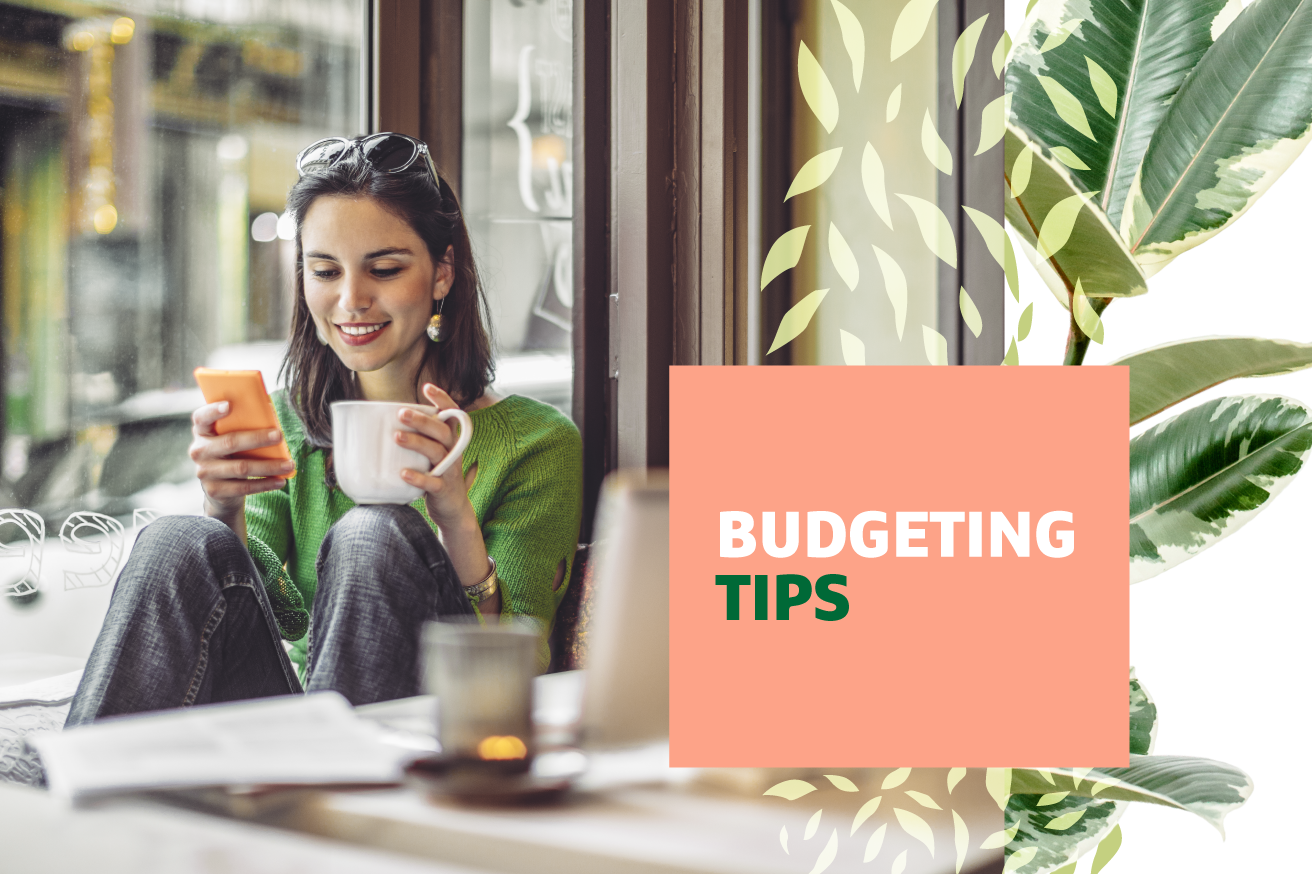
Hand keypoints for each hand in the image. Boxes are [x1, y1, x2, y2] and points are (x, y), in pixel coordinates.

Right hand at [190, 401, 294, 522]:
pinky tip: (280, 480)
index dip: (213, 410)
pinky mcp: (215, 490)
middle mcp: (199, 451)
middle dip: (257, 439)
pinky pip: (244, 487)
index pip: (201, 417)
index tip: (229, 405)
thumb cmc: (232, 454)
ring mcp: (205, 472)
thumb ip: (243, 424)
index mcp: (202, 431)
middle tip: (279, 436)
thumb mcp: (231, 437)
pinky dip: (265, 484)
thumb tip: (269, 409)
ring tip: (289, 464)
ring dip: (269, 466)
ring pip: (241, 467)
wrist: (220, 489)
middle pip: (230, 442)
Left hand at [397, 383, 471, 526]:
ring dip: (417, 443)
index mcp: (450, 441)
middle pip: (443, 431)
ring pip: (437, 452)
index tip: (427, 387)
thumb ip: (420, 437)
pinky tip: (403, 473)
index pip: (452, 415)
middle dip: (423, 420)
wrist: (452, 509)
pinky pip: (432, 482)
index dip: (442, 400)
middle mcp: (453, 452)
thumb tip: (386, 421)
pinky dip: (418, 477)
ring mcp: (450, 471)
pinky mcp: (444, 489)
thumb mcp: (433, 454)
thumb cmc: (436, 475)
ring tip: (397, 437)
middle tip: (402, 413)